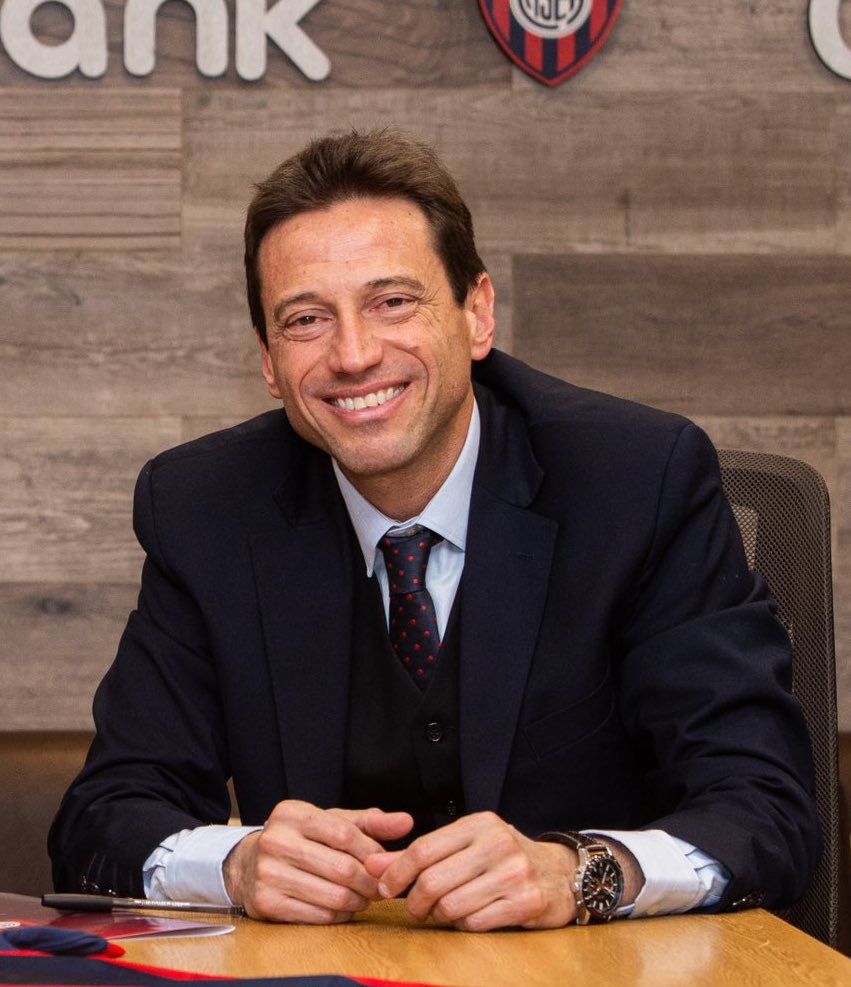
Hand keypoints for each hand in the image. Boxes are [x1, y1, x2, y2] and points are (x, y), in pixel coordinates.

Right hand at [224, 800, 412, 923]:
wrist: (246, 865)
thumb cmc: (299, 841)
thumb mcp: (330, 823)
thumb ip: (370, 822)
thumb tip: (407, 822)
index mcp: (293, 813)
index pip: (345, 833)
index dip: (371, 852)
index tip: (385, 863)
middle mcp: (276, 840)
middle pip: (342, 868)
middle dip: (369, 882)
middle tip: (381, 887)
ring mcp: (268, 873)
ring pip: (333, 895)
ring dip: (358, 901)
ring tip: (364, 898)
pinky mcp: (265, 903)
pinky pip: (317, 915)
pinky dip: (339, 916)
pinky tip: (344, 909)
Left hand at [364, 811, 578, 930]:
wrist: (560, 873)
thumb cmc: (503, 857)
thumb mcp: (465, 844)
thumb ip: (420, 854)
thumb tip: (373, 866)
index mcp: (478, 823)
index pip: (424, 848)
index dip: (397, 871)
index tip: (384, 888)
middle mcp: (497, 844)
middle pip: (433, 880)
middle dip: (415, 902)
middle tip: (415, 909)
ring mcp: (514, 873)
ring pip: (452, 905)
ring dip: (439, 916)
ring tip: (442, 912)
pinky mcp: (526, 903)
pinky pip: (475, 923)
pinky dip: (463, 926)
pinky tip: (468, 917)